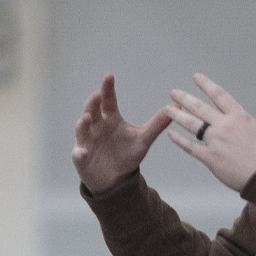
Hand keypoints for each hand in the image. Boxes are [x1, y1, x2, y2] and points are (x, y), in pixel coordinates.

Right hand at [73, 74, 171, 194]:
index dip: (108, 88)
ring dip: (83, 123)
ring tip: (86, 118)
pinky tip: (82, 151)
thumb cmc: (127, 155)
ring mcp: (87, 141)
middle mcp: (97, 127)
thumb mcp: (144, 139)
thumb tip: (176, 106)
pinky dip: (79, 152)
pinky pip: (78, 153)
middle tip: (97, 95)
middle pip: (92, 111)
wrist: (117, 179)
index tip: (109, 76)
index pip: (108, 100)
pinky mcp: (82, 157)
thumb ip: (157, 124)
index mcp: (111, 119)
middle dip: (92, 103)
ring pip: (82, 129)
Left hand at [164, 74, 255, 192]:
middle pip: (200, 107)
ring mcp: (215, 141)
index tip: (196, 77)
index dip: (206, 85)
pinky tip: (171, 134)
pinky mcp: (210, 157)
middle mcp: (225, 125)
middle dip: (184, 98)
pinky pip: (190, 146)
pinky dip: (179, 140)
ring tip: (168, 109)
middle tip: (174, 93)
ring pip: (192, 124)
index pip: (219, 95)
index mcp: (240, 117)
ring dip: (177, 115)